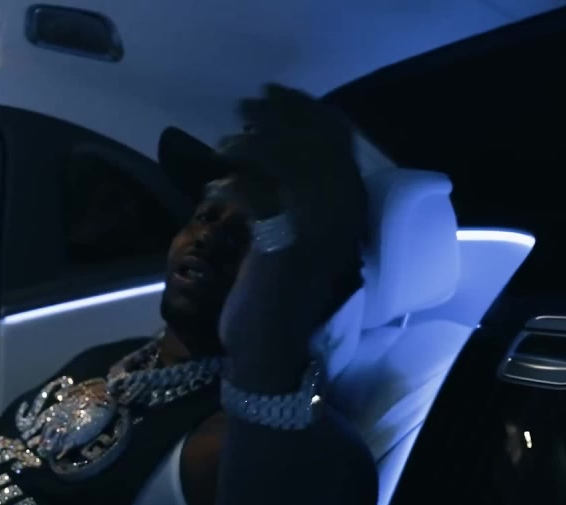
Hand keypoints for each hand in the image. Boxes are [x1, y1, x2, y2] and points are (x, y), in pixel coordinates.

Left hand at [217, 86, 366, 389]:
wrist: (271, 347)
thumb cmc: (277, 292)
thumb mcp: (295, 235)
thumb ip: (296, 196)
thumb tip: (271, 143)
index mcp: (352, 208)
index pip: (337, 140)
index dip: (306, 111)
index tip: (277, 95)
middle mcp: (342, 215)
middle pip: (311, 144)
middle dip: (275, 118)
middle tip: (245, 107)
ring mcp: (316, 230)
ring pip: (285, 163)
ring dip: (249, 145)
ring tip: (225, 146)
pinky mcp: (284, 245)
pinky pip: (256, 196)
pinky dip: (230, 185)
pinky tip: (213, 187)